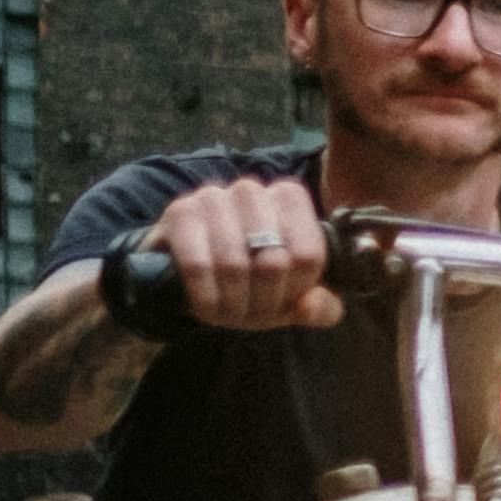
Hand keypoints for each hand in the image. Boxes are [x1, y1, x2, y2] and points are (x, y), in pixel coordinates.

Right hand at [150, 176, 340, 329]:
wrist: (193, 278)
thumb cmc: (253, 284)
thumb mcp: (295, 301)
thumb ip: (321, 308)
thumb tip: (310, 306)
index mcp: (290, 198)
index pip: (308, 254)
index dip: (297, 289)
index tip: (285, 299)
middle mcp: (251, 190)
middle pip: (273, 260)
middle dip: (265, 299)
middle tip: (254, 311)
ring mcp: (212, 197)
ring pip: (234, 263)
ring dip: (234, 301)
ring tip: (231, 310)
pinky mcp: (179, 214)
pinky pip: (197, 265)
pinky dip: (206, 296)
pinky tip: (208, 306)